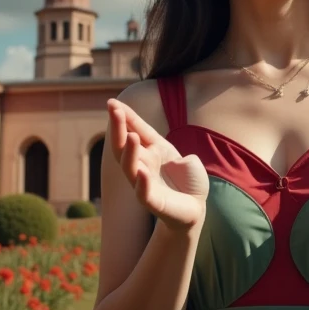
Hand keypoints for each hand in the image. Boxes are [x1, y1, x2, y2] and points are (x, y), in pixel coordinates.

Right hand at [107, 99, 209, 231]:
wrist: (196, 207)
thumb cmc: (187, 180)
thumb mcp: (177, 154)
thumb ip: (157, 140)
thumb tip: (138, 126)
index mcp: (151, 151)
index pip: (136, 130)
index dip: (125, 117)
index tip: (112, 102)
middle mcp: (143, 165)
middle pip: (124, 146)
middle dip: (118, 128)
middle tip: (113, 110)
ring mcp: (145, 184)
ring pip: (130, 167)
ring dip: (129, 152)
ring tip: (132, 136)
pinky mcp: (154, 203)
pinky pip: (144, 193)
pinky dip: (142, 183)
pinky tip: (143, 173)